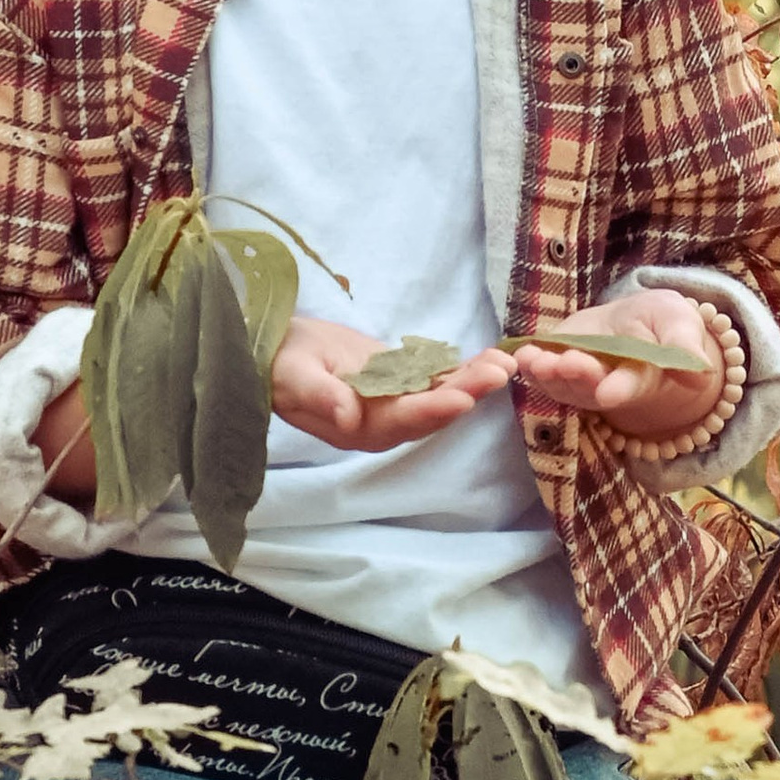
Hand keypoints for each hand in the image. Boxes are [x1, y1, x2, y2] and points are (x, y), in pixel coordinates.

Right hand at [271, 313, 513, 450]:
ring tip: (504, 362)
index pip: (400, 422)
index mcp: (356, 428)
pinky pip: (436, 379)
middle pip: (430, 411)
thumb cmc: (278, 364)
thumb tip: (346, 417)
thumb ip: (318, 397)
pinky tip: (491, 358)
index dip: (431, 410)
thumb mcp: (291, 376)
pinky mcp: (401, 382)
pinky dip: (463, 369)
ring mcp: (394, 403)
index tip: (462, 397)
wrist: (275, 351)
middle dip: (466, 392)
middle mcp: (382, 423)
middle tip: (498, 372)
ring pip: (440, 395)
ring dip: (473, 380)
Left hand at [507, 288, 723, 440]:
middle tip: (565, 363)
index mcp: (644, 378)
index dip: (619, 389)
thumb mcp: (679, 323)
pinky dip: (530, 367)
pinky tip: (521, 355)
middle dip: (578, 376)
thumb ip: (684, 346)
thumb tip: (701, 370)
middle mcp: (609, 385)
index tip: (608, 392)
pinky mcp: (558, 367)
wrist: (636, 324)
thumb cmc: (663, 324)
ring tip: (534, 359)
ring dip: (547, 374)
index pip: (632, 386)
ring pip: (562, 383)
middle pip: (591, 386)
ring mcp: (580, 379)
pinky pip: (542, 372)